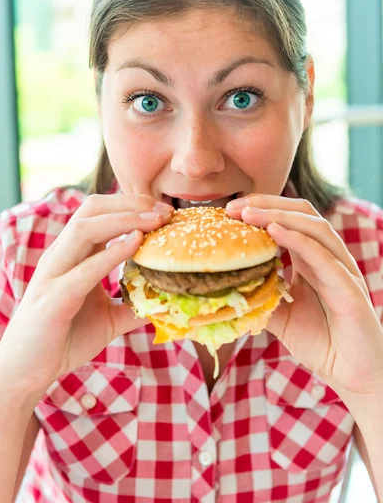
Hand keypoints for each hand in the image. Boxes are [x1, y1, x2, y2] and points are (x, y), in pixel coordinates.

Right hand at [0, 194, 173, 399]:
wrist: (24, 372)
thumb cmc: (64, 339)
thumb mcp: (108, 319)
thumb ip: (134, 306)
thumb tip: (169, 304)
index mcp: (73, 254)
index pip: (101, 212)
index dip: (133, 206)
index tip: (165, 211)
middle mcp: (61, 255)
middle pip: (93, 209)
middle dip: (132, 203)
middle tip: (165, 210)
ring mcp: (54, 273)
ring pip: (85, 228)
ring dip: (124, 219)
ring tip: (155, 220)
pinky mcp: (54, 298)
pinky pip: (84, 269)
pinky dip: (112, 253)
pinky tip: (136, 244)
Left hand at [226, 194, 382, 395]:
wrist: (351, 373)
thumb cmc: (321, 342)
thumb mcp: (279, 316)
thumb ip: (259, 297)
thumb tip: (225, 287)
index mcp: (312, 258)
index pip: (288, 218)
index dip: (260, 208)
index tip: (228, 211)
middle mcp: (328, 256)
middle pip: (301, 212)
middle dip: (266, 204)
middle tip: (233, 207)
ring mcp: (340, 268)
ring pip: (314, 226)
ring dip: (278, 215)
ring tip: (248, 214)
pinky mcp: (348, 287)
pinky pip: (324, 256)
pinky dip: (299, 240)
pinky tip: (274, 232)